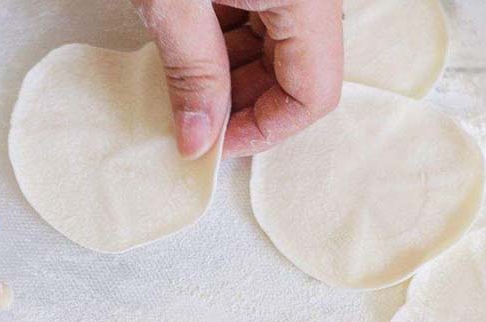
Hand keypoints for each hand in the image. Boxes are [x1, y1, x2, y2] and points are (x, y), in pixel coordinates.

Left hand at [132, 0, 342, 157]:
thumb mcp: (173, 1)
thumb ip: (192, 70)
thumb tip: (198, 138)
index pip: (312, 94)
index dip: (262, 129)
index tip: (214, 144)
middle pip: (296, 73)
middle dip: (240, 104)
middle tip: (189, 118)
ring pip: (277, 48)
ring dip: (228, 73)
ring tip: (182, 76)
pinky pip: (261, 17)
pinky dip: (224, 39)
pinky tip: (187, 40)